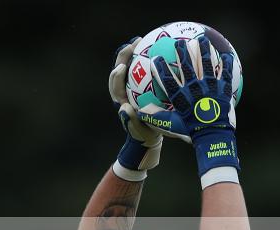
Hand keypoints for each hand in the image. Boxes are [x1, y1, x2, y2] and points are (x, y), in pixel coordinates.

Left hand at [109, 37, 161, 175]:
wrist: (148, 140)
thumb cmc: (143, 136)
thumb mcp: (139, 131)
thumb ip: (130, 122)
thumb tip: (123, 109)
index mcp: (121, 101)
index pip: (116, 84)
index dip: (116, 74)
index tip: (121, 67)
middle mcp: (125, 92)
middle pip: (122, 68)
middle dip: (125, 54)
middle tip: (135, 43)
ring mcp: (134, 88)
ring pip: (133, 67)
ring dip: (137, 53)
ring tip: (145, 40)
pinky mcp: (144, 88)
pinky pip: (146, 71)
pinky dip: (151, 60)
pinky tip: (163, 52)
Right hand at [139, 37, 239, 178]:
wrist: (212, 136)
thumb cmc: (191, 130)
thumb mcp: (171, 124)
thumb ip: (156, 116)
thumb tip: (140, 112)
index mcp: (181, 97)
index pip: (168, 79)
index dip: (161, 68)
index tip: (156, 58)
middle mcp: (194, 89)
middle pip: (187, 66)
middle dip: (182, 53)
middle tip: (179, 43)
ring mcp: (208, 87)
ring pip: (205, 65)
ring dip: (203, 51)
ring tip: (202, 40)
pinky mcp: (222, 89)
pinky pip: (224, 73)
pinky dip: (225, 64)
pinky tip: (226, 55)